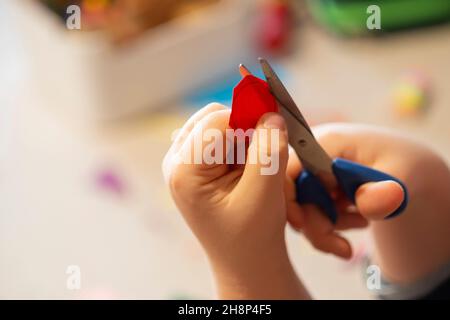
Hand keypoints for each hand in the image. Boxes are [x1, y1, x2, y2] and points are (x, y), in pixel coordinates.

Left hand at [163, 103, 308, 297]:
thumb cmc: (251, 237)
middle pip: (215, 118)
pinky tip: (252, 171)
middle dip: (246, 129)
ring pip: (223, 124)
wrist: (245, 262)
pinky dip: (246, 146)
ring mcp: (188, 161)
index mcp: (184, 172)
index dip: (249, 118)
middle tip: (267, 156)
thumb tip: (273, 114)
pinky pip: (226, 137)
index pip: (216, 123)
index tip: (277, 128)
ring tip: (258, 171)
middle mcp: (178, 161)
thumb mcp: (263, 195)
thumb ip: (268, 152)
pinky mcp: (201, 163)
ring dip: (248, 138)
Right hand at [285, 123, 449, 274]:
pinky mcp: (313, 185)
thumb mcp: (401, 178)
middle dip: (316, 224)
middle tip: (345, 245)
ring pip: (300, 207)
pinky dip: (330, 225)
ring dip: (326, 226)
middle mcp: (311, 153)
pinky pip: (309, 211)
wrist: (408, 168)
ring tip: (362, 221)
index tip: (304, 225)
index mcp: (326, 142)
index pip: (288, 169)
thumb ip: (381, 195)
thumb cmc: (403, 164)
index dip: (289, 198)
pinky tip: (356, 218)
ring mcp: (310, 170)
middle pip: (292, 193)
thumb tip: (364, 207)